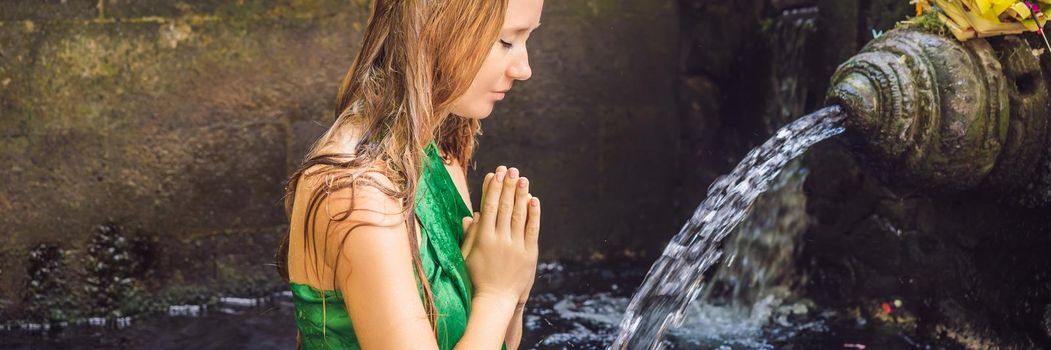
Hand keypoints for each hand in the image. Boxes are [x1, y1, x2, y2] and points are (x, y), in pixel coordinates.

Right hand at [461, 166, 540, 303]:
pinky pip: (532, 229)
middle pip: (505, 207)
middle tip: (510, 169)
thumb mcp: (467, 256)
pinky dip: (533, 213)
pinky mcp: (529, 253)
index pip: (489, 207)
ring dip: (521, 194)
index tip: (495, 173)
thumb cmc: (477, 277)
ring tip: (522, 178)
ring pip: (519, 215)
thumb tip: (471, 215)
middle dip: (507, 186)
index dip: (493, 188)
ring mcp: (516, 246)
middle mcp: (500, 239)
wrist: (496, 299)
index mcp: (483, 238)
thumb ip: (470, 235)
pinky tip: (533, 200)